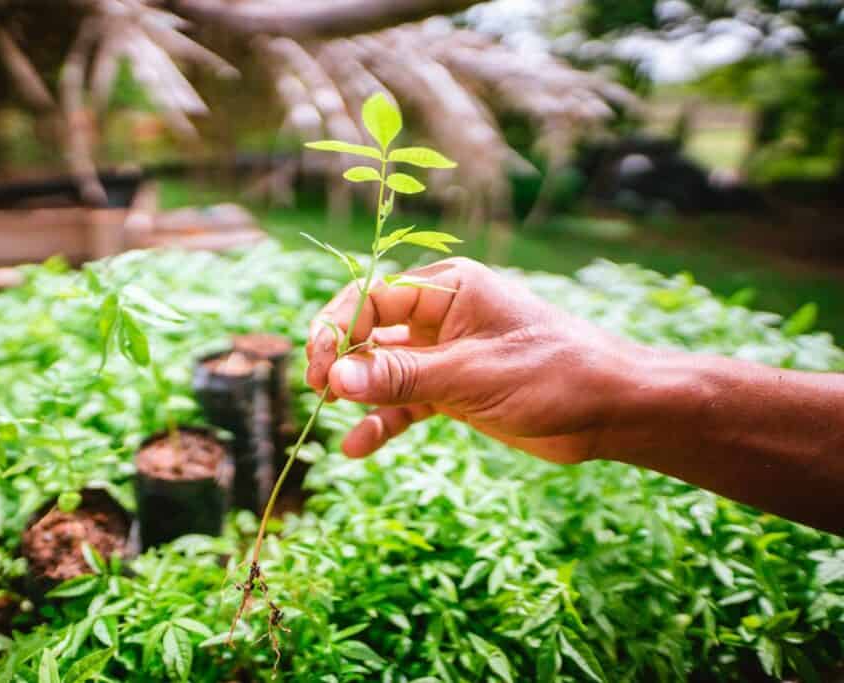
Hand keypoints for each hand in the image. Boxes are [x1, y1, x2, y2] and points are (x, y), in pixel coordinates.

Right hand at [306, 257, 643, 463]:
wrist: (609, 410)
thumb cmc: (549, 373)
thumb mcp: (469, 374)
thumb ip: (400, 375)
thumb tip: (334, 377)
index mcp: (447, 288)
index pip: (374, 297)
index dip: (339, 328)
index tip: (317, 365)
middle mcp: (442, 315)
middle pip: (372, 329)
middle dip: (341, 358)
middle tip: (316, 388)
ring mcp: (447, 354)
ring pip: (385, 368)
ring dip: (358, 391)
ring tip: (328, 415)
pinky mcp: (455, 390)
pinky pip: (407, 401)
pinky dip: (384, 421)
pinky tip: (357, 447)